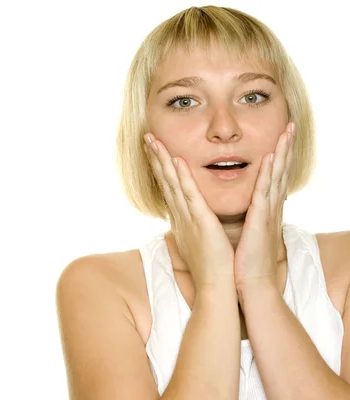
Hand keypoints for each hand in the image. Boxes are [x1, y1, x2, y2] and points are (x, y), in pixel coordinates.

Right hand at [143, 133, 234, 290]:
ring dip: (162, 161)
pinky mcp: (201, 222)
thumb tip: (188, 220)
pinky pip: (190, 195)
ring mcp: (188, 217)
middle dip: (155, 158)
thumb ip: (193, 225)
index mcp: (181, 218)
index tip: (153, 149)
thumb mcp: (198, 240)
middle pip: (165, 181)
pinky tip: (177, 161)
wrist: (215, 286)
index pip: (168, 187)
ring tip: (154, 141)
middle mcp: (180, 215)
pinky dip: (183, 177)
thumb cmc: (210, 266)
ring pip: (172, 183)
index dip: (159, 167)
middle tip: (147, 137)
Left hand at [234, 122, 295, 295]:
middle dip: (286, 147)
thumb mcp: (249, 233)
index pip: (274, 178)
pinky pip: (264, 192)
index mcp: (266, 210)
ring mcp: (267, 213)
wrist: (250, 283)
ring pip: (276, 176)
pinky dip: (268, 174)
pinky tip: (271, 157)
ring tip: (286, 131)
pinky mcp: (260, 220)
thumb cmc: (246, 261)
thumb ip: (249, 218)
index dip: (279, 157)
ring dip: (282, 153)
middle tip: (290, 125)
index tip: (282, 137)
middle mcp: (271, 208)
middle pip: (280, 172)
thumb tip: (246, 211)